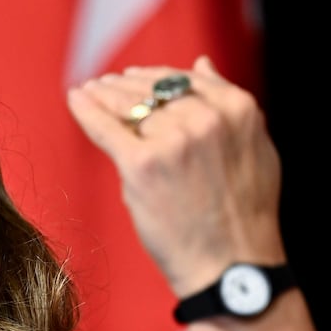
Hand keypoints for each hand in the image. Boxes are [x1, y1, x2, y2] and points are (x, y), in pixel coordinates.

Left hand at [65, 55, 286, 297]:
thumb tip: (202, 63)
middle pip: (154, 90)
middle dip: (125, 85)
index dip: (154, 77)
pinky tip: (75, 100)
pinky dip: (87, 111)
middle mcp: (206, 119)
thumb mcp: (255, 149)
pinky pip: (106, 128)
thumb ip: (228, 104)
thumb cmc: (243, 216)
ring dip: (104, 95)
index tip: (133, 77)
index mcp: (237, 110)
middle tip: (103, 83)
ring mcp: (173, 141)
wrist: (230, 267)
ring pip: (129, 106)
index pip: (185, 79)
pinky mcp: (142, 165)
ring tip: (89, 92)